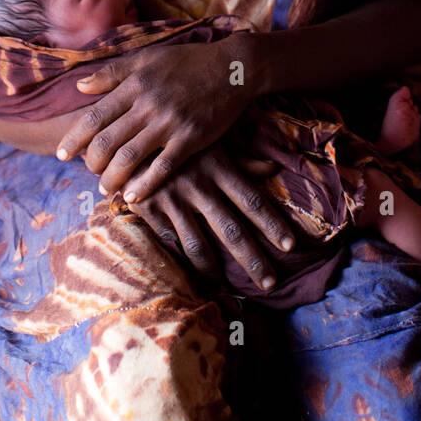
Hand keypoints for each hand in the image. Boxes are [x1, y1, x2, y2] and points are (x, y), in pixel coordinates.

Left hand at [55, 34, 255, 198]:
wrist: (232, 68)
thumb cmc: (187, 62)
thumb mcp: (147, 58)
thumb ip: (112, 73)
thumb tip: (80, 87)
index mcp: (134, 85)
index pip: (95, 116)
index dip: (74, 138)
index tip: (61, 154)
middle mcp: (148, 105)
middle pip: (108, 141)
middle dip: (92, 163)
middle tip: (88, 172)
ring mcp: (169, 123)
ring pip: (130, 158)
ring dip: (112, 178)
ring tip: (106, 188)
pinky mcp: (191, 138)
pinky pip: (163, 168)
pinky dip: (145, 185)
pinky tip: (133, 197)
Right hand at [123, 144, 293, 290]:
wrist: (129, 131)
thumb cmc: (179, 136)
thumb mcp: (213, 142)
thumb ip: (242, 159)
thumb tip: (273, 169)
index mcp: (218, 167)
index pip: (252, 201)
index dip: (272, 224)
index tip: (290, 245)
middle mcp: (199, 185)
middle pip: (231, 230)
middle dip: (253, 259)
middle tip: (271, 283)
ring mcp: (173, 199)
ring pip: (198, 245)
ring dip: (215, 272)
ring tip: (228, 289)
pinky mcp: (149, 208)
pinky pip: (169, 241)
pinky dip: (179, 259)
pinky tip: (189, 275)